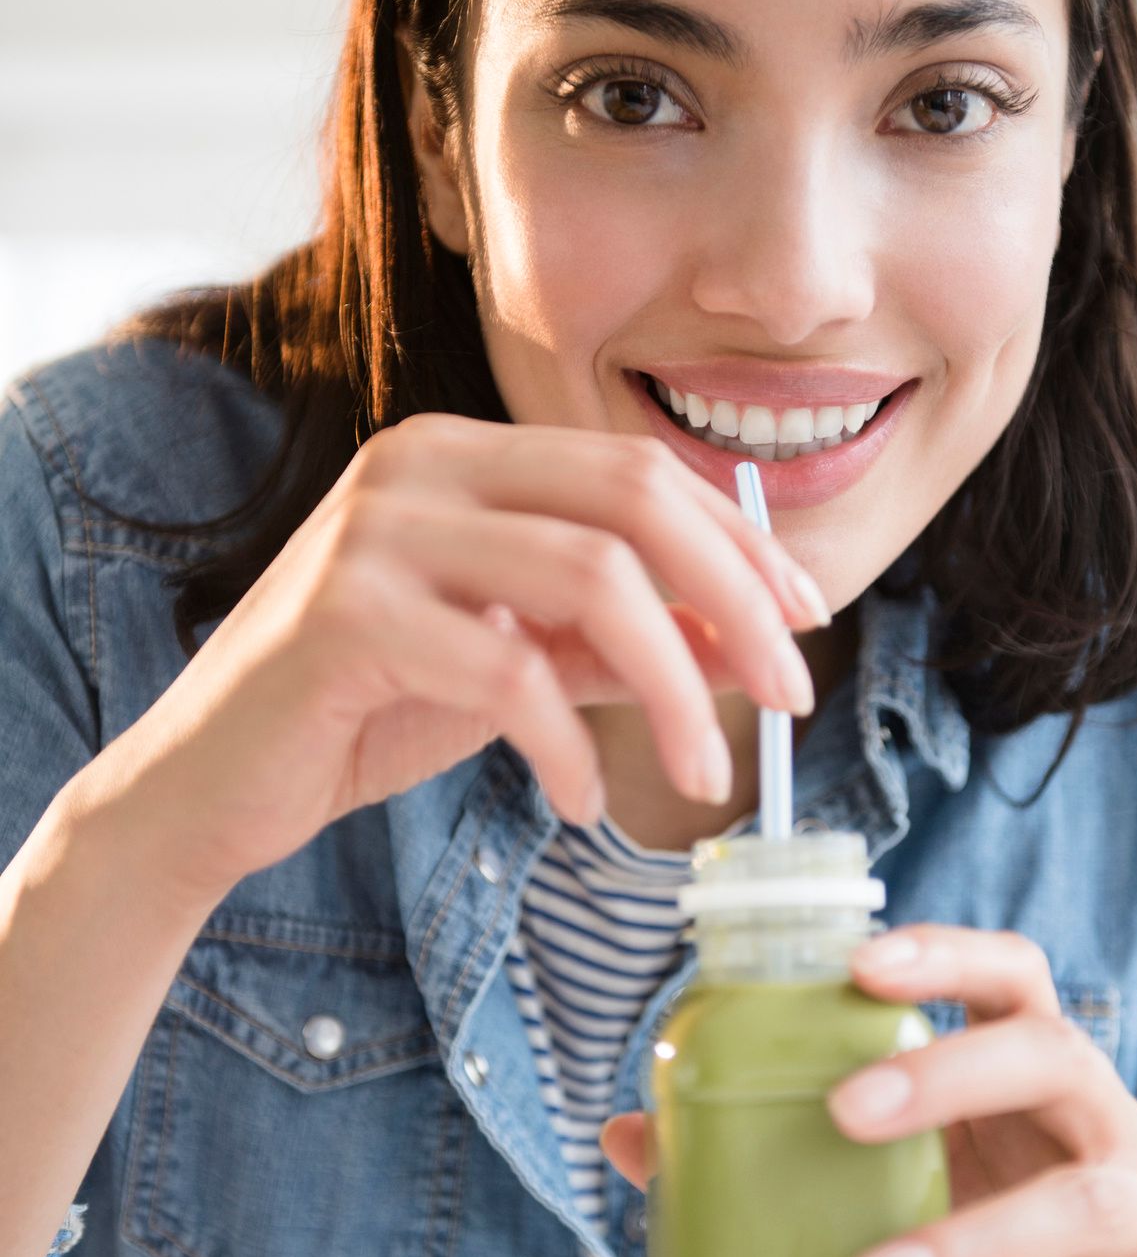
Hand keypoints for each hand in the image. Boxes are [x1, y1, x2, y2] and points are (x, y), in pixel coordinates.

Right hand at [92, 416, 827, 907]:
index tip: (807, 621)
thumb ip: (617, 641)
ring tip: (706, 773)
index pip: (640, 471)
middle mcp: (421, 464)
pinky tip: (583, 800)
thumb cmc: (365, 713)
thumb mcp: (517, 665)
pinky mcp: (345, 614)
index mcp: (467, 456)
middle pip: (633, 501)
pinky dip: (569, 746)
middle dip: (738, 600)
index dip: (742, 543)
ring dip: (675, 687)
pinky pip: (508, 673)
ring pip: (590, 579)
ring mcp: (377, 531)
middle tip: (793, 698)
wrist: (209, 784)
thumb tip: (751, 641)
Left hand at [602, 923, 1136, 1256]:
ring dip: (974, 1241)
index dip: (948, 958)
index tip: (860, 967)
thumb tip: (629, 1134)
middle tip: (842, 1117)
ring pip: (1092, 1203)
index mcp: (1034, 1095)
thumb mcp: (884, 1235)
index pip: (1014, 984)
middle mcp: (1114, 1137)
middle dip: (950, 1074)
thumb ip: (776, 1177)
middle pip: (1058, 1057)